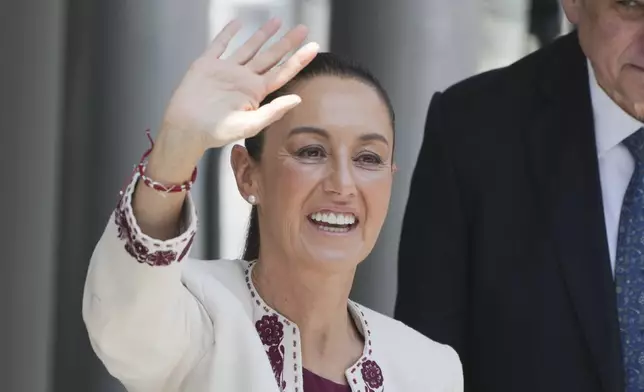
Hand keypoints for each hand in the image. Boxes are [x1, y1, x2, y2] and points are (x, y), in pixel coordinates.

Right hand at [159, 18, 318, 155]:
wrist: (186, 128)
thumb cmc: (216, 132)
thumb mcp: (249, 125)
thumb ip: (273, 112)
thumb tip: (298, 99)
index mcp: (256, 92)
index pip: (282, 72)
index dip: (299, 60)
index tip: (314, 47)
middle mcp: (244, 79)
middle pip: (270, 57)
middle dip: (287, 42)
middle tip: (303, 29)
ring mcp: (226, 70)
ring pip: (249, 48)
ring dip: (263, 35)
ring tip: (277, 21)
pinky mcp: (207, 65)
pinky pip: (219, 45)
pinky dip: (227, 33)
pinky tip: (237, 24)